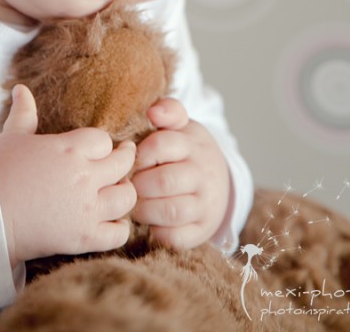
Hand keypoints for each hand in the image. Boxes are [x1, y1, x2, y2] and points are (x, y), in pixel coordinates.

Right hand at [0, 84, 136, 268]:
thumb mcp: (11, 137)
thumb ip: (24, 112)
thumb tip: (21, 88)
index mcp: (69, 148)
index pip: (104, 140)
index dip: (103, 144)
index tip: (102, 147)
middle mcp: (84, 176)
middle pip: (123, 164)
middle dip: (125, 160)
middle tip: (125, 158)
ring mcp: (86, 208)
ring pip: (127, 197)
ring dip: (125, 192)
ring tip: (120, 189)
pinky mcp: (83, 237)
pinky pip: (118, 233)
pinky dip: (120, 228)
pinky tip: (113, 222)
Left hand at [131, 98, 229, 248]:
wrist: (220, 182)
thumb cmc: (187, 151)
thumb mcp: (182, 126)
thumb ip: (169, 111)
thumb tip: (152, 111)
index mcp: (193, 145)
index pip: (163, 144)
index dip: (140, 154)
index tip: (131, 160)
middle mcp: (202, 174)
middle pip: (165, 181)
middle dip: (139, 185)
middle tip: (128, 186)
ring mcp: (205, 204)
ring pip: (171, 211)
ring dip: (145, 210)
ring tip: (135, 204)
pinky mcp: (202, 230)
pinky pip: (177, 237)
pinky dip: (158, 232)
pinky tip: (150, 222)